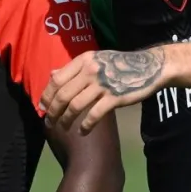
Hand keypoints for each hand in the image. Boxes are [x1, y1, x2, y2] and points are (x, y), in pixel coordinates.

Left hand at [39, 49, 167, 133]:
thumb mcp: (95, 60)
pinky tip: (82, 131)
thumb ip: (74, 68)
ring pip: (75, 105)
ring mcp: (102, 84)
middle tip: (49, 122)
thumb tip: (52, 75)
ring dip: (65, 119)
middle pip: (63, 94)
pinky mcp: (114, 98)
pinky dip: (85, 125)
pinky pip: (94, 114)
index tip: (42, 107)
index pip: (57, 79)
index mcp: (84, 60)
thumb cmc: (119, 64)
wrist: (148, 67)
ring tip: (63, 127)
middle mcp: (90, 70)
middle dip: (53, 111)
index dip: (47, 95)